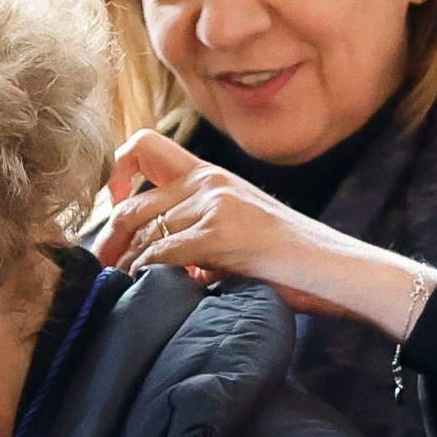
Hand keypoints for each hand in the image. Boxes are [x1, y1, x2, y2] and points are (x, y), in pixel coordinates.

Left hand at [92, 130, 436, 334]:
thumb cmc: (290, 262)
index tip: (111, 207)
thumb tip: (156, 263)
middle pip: (131, 204)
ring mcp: (213, 204)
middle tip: (100, 270)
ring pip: (143, 233)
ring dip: (126, 265)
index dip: (116, 171)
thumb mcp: (238, 235)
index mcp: (212, 175)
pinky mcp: (218, 233)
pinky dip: (146, 275)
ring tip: (123, 289)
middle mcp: (209, 181)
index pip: (144, 146)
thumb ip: (198, 235)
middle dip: (108, 241)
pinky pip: (160, 254)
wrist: (335, 269)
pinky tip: (148, 290)